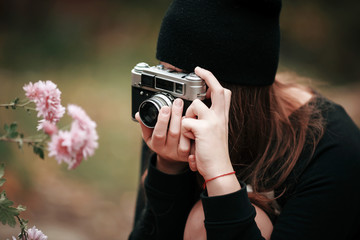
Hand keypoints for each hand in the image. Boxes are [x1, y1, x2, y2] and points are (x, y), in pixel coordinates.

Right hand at [135, 98, 189, 173]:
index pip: (158, 133)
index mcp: (156, 145)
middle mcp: (167, 150)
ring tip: (186, 111)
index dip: (162, 121)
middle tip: (178, 103)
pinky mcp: (189, 154)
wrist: (170, 156)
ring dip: (185, 122)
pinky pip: (193, 142)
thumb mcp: (149, 135)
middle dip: (175, 116)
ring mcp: (179, 153)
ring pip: (184, 137)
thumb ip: (145, 124)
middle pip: (173, 133)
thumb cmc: (160, 142)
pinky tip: (193, 121)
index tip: (165, 107)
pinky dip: (193, 130)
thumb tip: (138, 114)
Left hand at [182, 67, 239, 194]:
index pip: (224, 93)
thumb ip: (209, 121)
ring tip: (191, 131)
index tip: (205, 74)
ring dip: (187, 116)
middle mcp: (220, 117)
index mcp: (222, 117)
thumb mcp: (215, 134)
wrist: (219, 169)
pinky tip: (191, 140)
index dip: (215, 82)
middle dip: (208, 76)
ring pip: (195, 106)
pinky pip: (186, 122)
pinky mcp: (203, 129)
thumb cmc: (215, 153)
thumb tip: (196, 110)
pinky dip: (184, 132)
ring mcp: (213, 122)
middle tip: (198, 69)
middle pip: (218, 89)